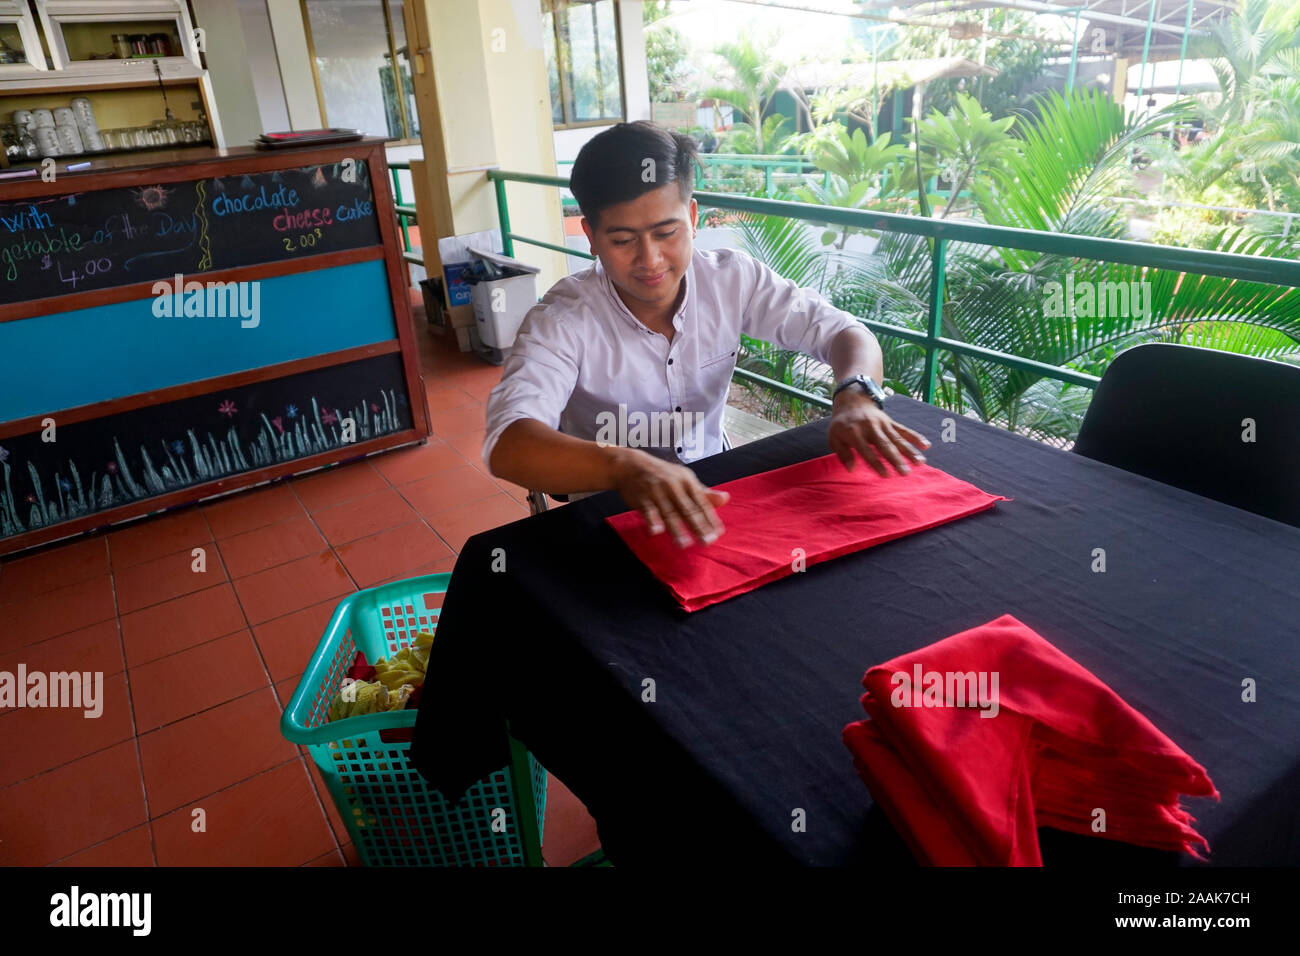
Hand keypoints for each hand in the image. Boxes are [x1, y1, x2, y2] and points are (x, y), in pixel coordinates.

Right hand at [611, 448, 728, 546]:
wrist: (630, 465)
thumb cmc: (661, 474)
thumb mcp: (684, 479)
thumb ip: (704, 493)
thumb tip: (726, 499)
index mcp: (687, 481)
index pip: (701, 502)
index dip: (710, 518)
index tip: (718, 533)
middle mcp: (673, 486)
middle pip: (688, 509)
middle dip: (698, 526)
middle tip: (707, 542)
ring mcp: (657, 492)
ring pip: (669, 512)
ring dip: (676, 529)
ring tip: (684, 544)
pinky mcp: (641, 498)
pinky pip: (648, 510)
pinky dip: (652, 520)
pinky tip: (656, 532)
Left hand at [828, 390, 930, 476]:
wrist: (852, 401)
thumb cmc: (841, 424)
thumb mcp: (833, 437)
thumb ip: (842, 453)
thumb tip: (852, 469)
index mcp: (854, 433)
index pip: (867, 451)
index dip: (877, 463)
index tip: (886, 475)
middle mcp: (871, 427)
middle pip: (885, 445)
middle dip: (897, 459)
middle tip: (906, 473)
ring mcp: (883, 423)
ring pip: (897, 438)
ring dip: (910, 451)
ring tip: (920, 463)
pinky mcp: (890, 421)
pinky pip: (904, 429)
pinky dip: (915, 437)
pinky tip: (926, 445)